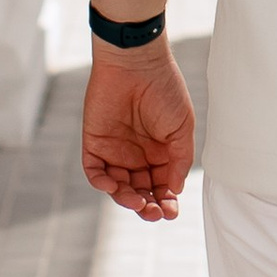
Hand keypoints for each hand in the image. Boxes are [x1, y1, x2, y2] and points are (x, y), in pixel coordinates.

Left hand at [80, 44, 195, 218]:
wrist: (136, 63)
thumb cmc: (164, 89)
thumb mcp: (182, 127)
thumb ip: (180, 159)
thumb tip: (175, 189)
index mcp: (160, 152)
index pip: (162, 185)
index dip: (166, 201)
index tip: (171, 212)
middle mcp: (137, 154)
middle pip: (140, 190)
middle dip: (148, 206)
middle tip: (154, 213)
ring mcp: (115, 150)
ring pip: (118, 186)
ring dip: (126, 199)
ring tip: (138, 203)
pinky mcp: (94, 143)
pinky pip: (94, 171)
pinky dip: (102, 183)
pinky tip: (114, 187)